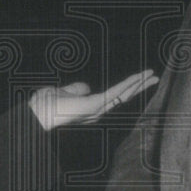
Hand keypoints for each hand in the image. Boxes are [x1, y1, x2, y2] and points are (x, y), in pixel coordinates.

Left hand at [29, 69, 157, 130]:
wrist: (36, 114)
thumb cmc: (45, 106)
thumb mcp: (63, 92)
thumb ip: (75, 90)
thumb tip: (86, 87)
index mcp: (90, 109)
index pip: (114, 97)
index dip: (127, 88)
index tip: (138, 80)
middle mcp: (97, 112)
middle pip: (123, 97)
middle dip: (139, 87)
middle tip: (154, 78)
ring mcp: (97, 110)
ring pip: (123, 94)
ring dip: (139, 84)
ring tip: (153, 75)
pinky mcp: (94, 105)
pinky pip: (116, 92)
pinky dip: (129, 84)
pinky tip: (139, 77)